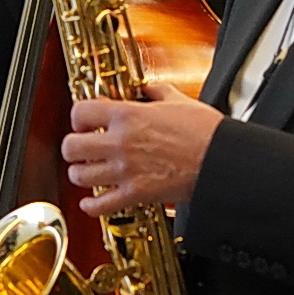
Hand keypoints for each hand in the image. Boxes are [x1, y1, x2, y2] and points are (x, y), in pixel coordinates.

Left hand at [62, 82, 222, 216]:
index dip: (78, 117)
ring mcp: (126, 170)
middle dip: (73, 147)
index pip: (80, 112)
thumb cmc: (206, 131)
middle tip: (82, 147)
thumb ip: (156, 91)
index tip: (84, 121)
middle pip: (71, 147)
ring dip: (80, 174)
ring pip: (80, 176)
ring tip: (88, 171)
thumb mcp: (179, 100)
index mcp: (128, 115)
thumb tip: (147, 88)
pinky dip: (91, 206)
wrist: (222, 160)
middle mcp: (121, 142)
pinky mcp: (136, 194)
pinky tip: (91, 202)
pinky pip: (100, 205)